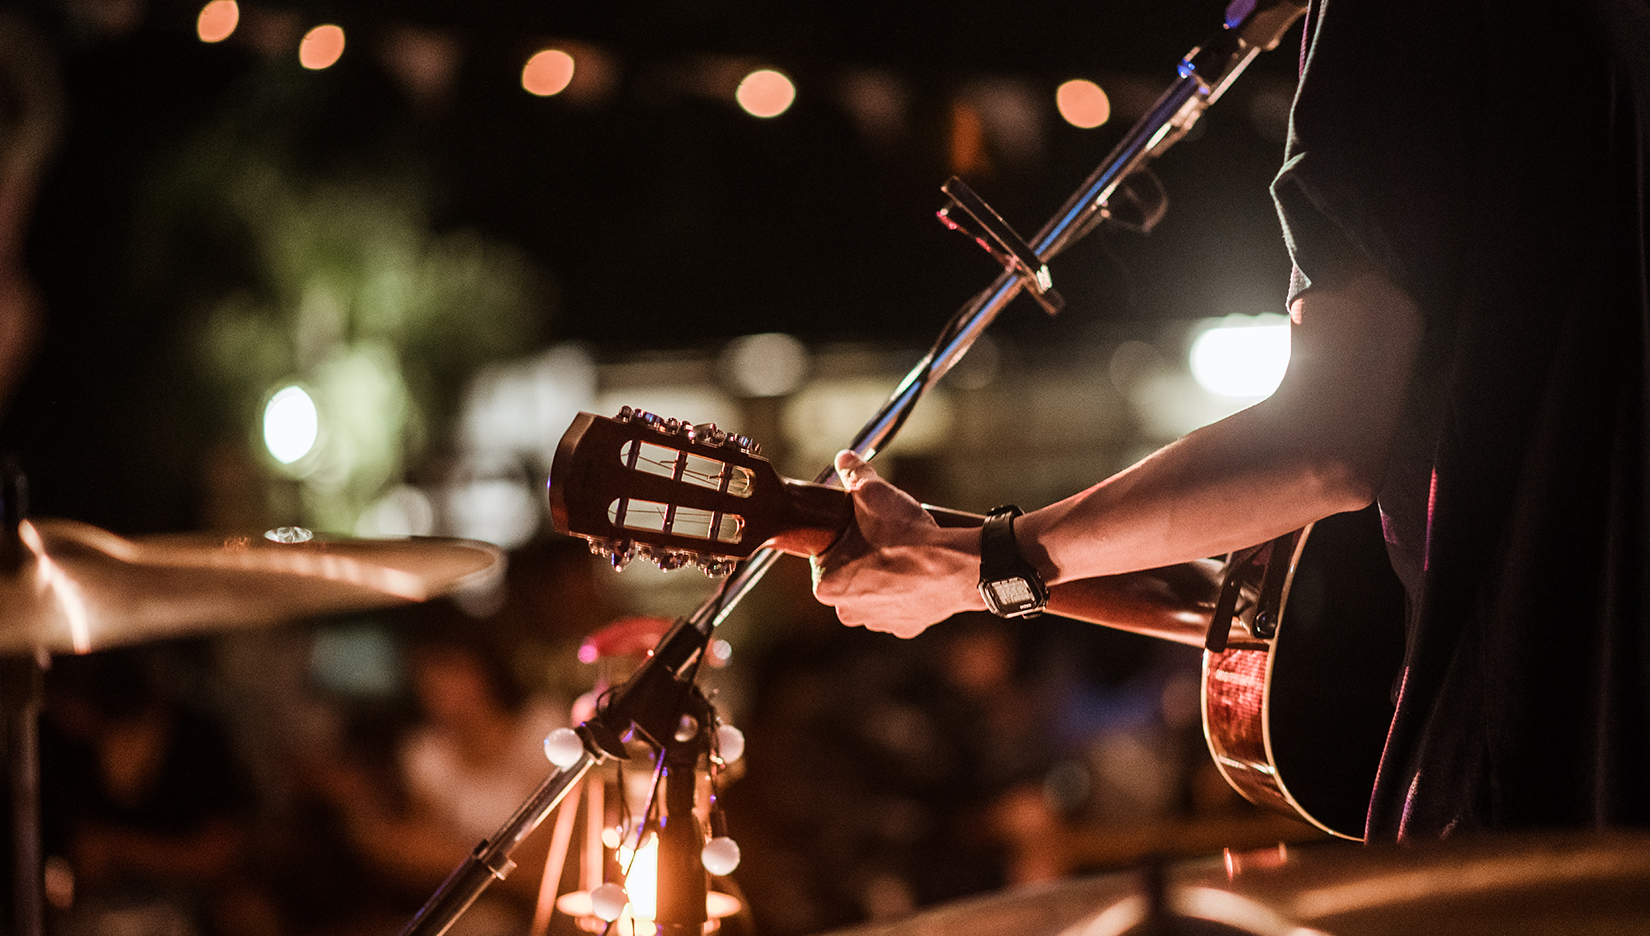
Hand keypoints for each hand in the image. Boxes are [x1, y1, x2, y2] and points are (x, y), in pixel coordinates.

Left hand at [810, 451, 982, 636]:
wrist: (955, 566)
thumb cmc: (907, 536)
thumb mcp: (873, 494)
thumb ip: (853, 474)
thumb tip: (844, 458)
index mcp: (826, 585)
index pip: (826, 555)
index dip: (844, 537)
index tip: (860, 527)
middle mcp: (847, 611)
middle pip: (849, 575)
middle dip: (863, 557)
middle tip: (883, 537)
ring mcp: (878, 621)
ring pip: (875, 591)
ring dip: (884, 575)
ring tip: (902, 552)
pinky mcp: (906, 627)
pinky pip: (901, 604)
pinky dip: (908, 590)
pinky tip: (917, 573)